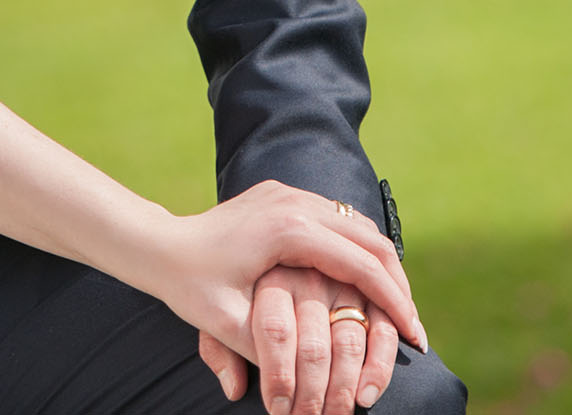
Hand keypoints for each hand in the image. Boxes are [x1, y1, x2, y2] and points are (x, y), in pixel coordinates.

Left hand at [148, 181, 424, 389]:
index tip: (415, 338)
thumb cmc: (187, 285)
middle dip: (398, 286)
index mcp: (287, 230)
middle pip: (370, 241)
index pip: (362, 266)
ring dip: (381, 267)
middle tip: (415, 329)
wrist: (156, 244)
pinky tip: (365, 284)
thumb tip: (317, 378)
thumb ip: (273, 346)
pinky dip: (359, 252)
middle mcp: (295, 202)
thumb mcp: (227, 321)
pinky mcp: (283, 197)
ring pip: (358, 226)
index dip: (394, 304)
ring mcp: (290, 194)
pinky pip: (337, 221)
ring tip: (397, 310)